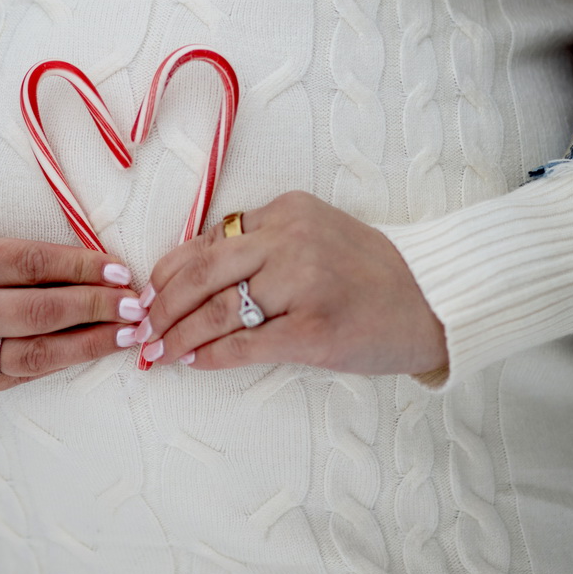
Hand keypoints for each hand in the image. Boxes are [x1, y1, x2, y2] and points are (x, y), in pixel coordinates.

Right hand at [0, 216, 146, 395]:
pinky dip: (51, 362)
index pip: (34, 264)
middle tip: (135, 305)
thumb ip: (6, 254)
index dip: (83, 267)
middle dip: (96, 309)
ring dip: (86, 345)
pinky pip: (11, 375)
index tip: (120, 268)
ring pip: (32, 353)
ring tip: (122, 335)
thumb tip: (83, 267)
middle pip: (40, 313)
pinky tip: (81, 351)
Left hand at [136, 191, 446, 374]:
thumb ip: (260, 245)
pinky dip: (211, 356)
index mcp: (287, 210)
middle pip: (201, 272)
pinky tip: (194, 363)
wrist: (430, 302)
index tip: (148, 294)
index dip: (167, 272)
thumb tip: (189, 274)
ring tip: (159, 351)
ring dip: (179, 335)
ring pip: (216, 310)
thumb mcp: (314, 235)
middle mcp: (291, 239)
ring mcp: (303, 284)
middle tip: (142, 329)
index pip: (207, 239)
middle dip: (162, 305)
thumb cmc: (368, 273)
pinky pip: (244, 344)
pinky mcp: (313, 331)